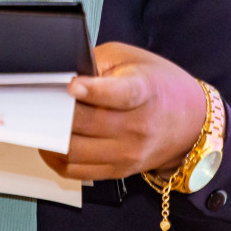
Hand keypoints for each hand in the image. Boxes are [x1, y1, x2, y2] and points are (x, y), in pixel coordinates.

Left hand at [40, 42, 207, 181]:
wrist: (191, 122)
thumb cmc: (158, 86)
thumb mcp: (131, 59)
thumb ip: (96, 63)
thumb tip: (61, 71)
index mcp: (144, 93)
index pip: (120, 95)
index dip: (94, 91)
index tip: (72, 86)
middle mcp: (137, 127)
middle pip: (86, 124)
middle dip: (56, 111)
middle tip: (39, 99)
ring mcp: (127, 153)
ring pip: (75, 151)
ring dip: (50, 135)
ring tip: (40, 120)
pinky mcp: (118, 170)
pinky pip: (76, 171)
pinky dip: (56, 158)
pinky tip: (49, 142)